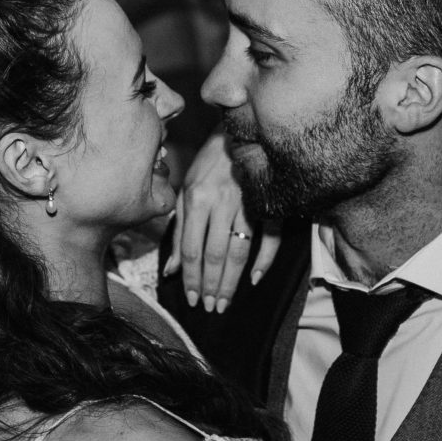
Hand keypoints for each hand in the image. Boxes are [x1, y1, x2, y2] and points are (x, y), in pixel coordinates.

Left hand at [165, 131, 279, 313]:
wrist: (239, 132)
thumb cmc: (208, 163)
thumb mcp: (186, 191)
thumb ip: (180, 231)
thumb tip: (172, 270)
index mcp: (196, 199)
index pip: (192, 248)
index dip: (191, 277)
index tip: (192, 298)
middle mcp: (220, 202)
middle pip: (215, 254)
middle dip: (211, 285)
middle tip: (210, 308)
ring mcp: (247, 202)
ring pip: (239, 250)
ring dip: (231, 280)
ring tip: (225, 301)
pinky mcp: (268, 202)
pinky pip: (269, 237)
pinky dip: (264, 260)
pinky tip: (255, 279)